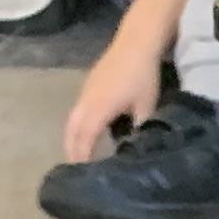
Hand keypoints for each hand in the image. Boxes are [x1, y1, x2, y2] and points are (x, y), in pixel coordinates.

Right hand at [60, 19, 163, 165]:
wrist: (136, 41)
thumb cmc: (143, 75)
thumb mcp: (146, 107)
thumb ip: (139, 130)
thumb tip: (135, 149)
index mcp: (98, 109)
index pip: (84, 140)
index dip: (82, 159)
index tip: (82, 176)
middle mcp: (86, 102)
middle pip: (71, 132)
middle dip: (72, 152)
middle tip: (76, 172)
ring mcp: (85, 92)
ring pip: (72, 120)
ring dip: (73, 139)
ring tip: (79, 156)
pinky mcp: (88, 85)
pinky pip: (77, 111)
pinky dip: (77, 126)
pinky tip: (88, 133)